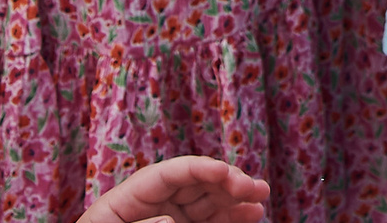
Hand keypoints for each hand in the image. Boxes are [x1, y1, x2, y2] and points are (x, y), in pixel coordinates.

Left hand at [75, 158, 270, 222]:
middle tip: (255, 187)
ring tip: (261, 196)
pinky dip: (229, 216)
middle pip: (193, 184)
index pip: (166, 175)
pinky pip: (208, 221)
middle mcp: (149, 207)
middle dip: (227, 181)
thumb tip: (170, 219)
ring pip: (206, 202)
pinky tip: (250, 213)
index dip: (198, 168)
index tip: (225, 171)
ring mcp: (166, 221)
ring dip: (235, 197)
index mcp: (124, 201)